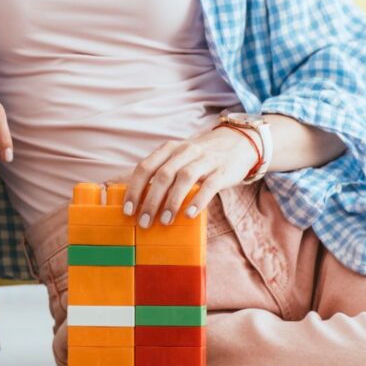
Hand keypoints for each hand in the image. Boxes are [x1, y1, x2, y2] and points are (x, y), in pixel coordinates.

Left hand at [122, 127, 258, 227]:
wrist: (237, 144)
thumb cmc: (199, 158)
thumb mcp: (178, 158)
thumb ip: (161, 173)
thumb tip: (137, 201)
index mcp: (169, 149)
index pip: (145, 167)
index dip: (134, 189)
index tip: (128, 210)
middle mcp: (185, 151)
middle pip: (163, 175)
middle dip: (151, 200)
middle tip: (144, 222)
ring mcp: (204, 160)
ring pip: (184, 178)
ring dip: (172, 201)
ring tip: (164, 221)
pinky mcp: (222, 170)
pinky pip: (209, 185)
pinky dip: (197, 200)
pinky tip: (189, 214)